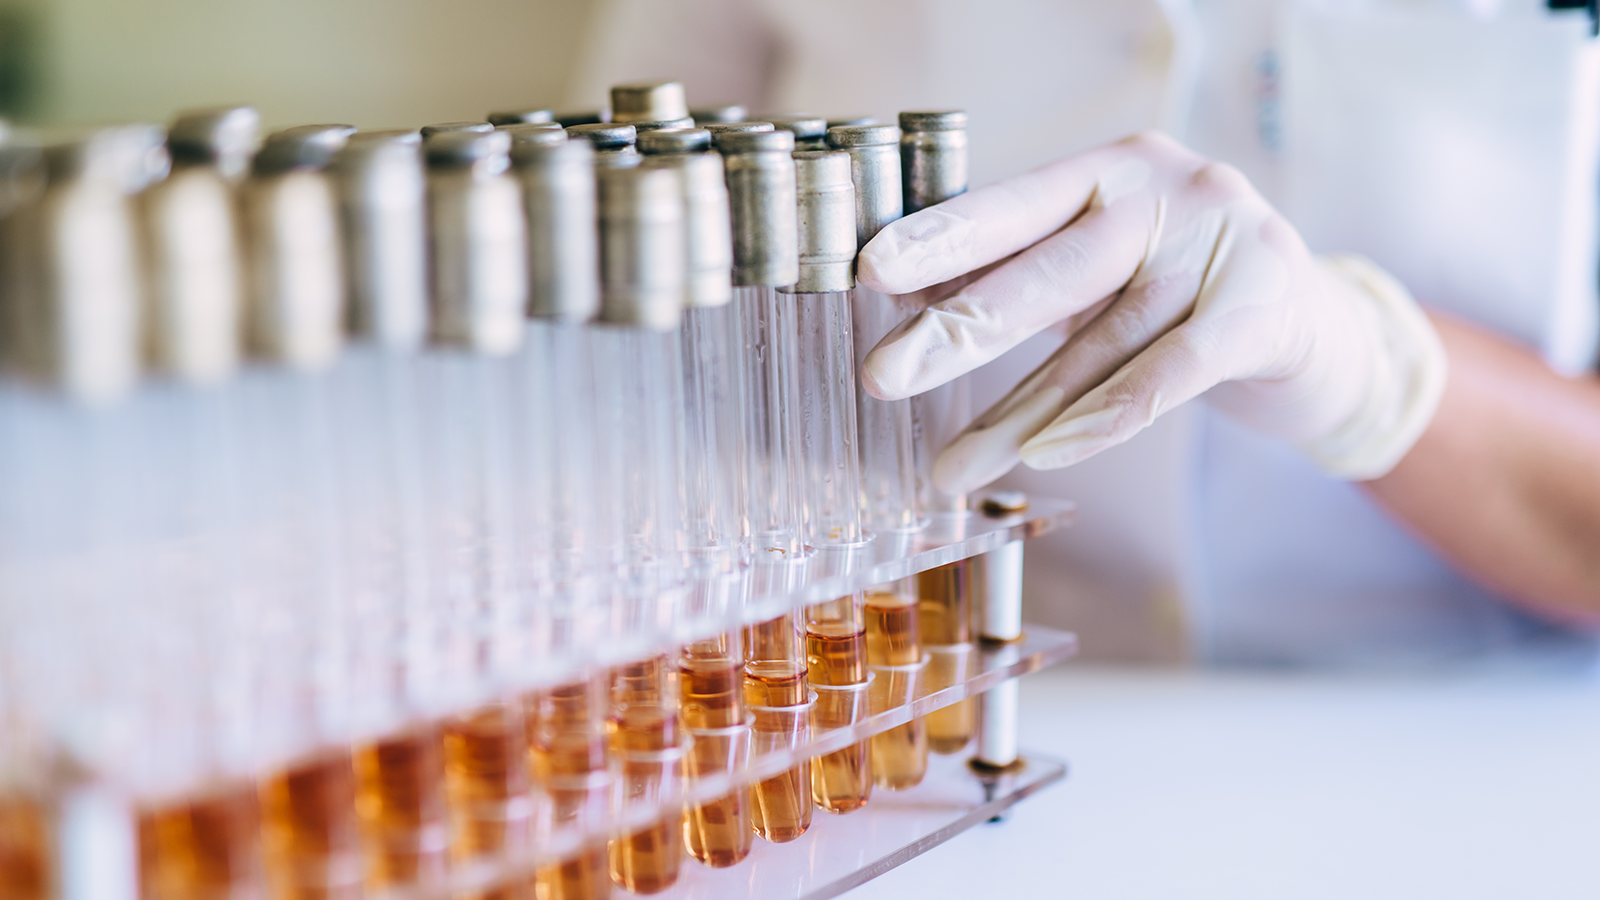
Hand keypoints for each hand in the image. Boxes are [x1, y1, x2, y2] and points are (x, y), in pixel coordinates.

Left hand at [856, 132, 1446, 492]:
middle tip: (882, 376)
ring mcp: (1223, 243)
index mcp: (1113, 168)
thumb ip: (1023, 275)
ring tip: (950, 466)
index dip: (943, 236)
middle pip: (1049, 270)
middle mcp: (1168, 191)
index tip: (869, 272)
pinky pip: (1170, 371)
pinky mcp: (1264, 309)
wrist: (1320, 329)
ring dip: (1017, 414)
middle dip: (959, 329)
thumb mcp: (1102, 269)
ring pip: (1100, 342)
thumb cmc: (1184, 293)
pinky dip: (1103, 418)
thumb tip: (910, 304)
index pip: (1014, 202)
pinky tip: (1045, 454)